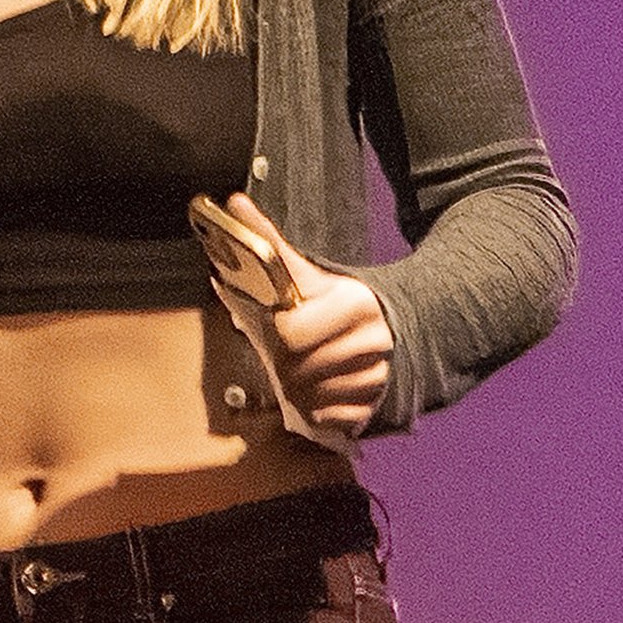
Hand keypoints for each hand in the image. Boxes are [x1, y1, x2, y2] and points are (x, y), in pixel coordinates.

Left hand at [212, 194, 394, 440]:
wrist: (387, 333)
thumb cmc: (331, 305)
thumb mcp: (305, 274)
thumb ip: (270, 242)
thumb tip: (235, 202)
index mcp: (354, 302)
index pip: (293, 332)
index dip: (281, 334)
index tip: (284, 328)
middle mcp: (372, 339)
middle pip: (298, 368)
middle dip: (286, 365)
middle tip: (290, 355)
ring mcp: (377, 376)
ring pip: (312, 396)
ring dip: (299, 390)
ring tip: (306, 371)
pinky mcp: (375, 407)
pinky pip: (329, 420)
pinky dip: (318, 411)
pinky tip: (321, 392)